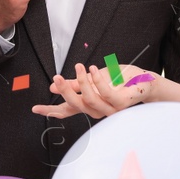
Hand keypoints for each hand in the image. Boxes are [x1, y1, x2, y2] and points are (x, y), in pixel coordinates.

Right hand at [35, 62, 152, 118]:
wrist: (144, 81)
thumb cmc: (120, 81)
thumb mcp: (93, 79)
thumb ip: (75, 84)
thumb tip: (54, 86)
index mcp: (89, 105)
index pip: (67, 110)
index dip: (50, 111)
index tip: (35, 109)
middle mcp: (98, 110)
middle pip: (75, 106)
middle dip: (64, 91)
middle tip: (55, 78)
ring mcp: (110, 109)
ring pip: (89, 100)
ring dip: (82, 82)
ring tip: (79, 67)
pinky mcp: (121, 103)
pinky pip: (106, 93)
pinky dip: (98, 80)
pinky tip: (94, 69)